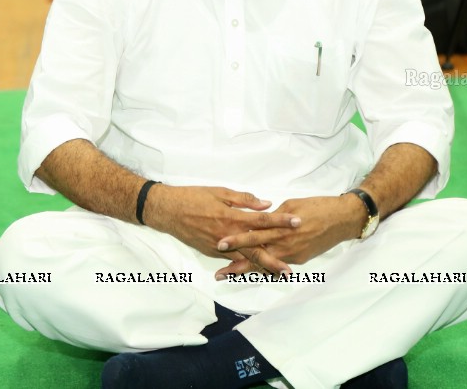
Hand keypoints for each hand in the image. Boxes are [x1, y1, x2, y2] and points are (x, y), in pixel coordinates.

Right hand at [143, 185, 301, 273]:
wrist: (168, 211)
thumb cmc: (194, 197)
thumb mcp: (220, 192)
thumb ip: (244, 199)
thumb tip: (266, 203)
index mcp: (232, 217)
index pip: (262, 220)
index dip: (281, 221)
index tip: (298, 223)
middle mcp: (228, 236)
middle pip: (256, 249)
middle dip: (275, 259)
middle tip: (290, 269)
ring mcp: (219, 247)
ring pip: (244, 259)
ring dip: (261, 267)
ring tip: (277, 274)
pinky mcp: (211, 252)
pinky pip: (231, 260)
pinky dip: (243, 265)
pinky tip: (254, 268)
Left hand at [214, 195, 364, 279]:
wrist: (342, 219)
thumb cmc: (317, 207)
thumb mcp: (291, 205)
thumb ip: (274, 216)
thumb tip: (260, 219)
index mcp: (281, 227)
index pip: (254, 235)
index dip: (236, 240)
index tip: (219, 244)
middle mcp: (285, 244)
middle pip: (257, 256)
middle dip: (236, 265)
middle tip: (219, 274)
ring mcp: (293, 255)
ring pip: (266, 264)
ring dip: (248, 270)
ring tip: (230, 276)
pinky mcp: (300, 259)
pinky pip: (278, 264)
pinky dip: (265, 268)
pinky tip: (253, 271)